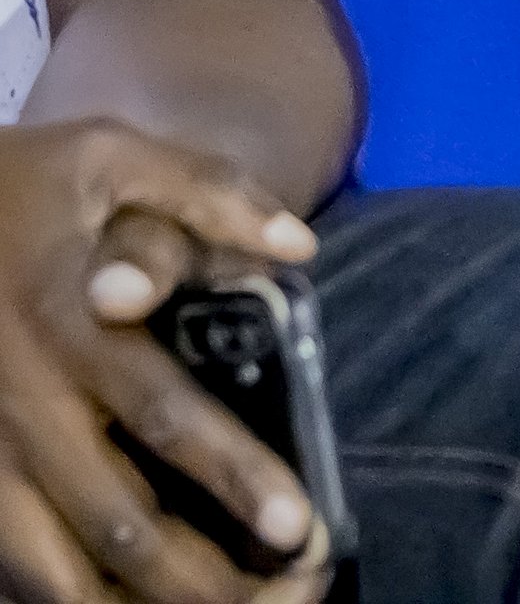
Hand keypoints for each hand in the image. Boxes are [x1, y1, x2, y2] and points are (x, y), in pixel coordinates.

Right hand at [0, 121, 327, 603]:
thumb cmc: (24, 182)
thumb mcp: (110, 154)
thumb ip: (206, 192)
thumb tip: (297, 248)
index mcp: (70, 323)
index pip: (164, 414)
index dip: (233, 473)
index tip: (297, 524)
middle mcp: (23, 405)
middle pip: (116, 520)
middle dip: (201, 576)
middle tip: (287, 594)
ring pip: (54, 571)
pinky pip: (13, 567)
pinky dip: (70, 602)